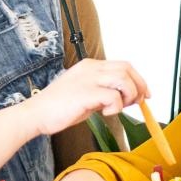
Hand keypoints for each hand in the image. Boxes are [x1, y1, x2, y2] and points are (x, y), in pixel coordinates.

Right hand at [19, 59, 147, 136]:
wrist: (35, 115)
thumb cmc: (58, 108)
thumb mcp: (85, 94)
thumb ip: (103, 92)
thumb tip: (124, 98)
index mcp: (90, 66)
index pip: (123, 65)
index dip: (138, 79)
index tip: (145, 94)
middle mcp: (90, 68)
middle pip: (127, 69)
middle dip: (138, 86)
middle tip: (138, 103)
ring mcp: (88, 79)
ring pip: (123, 79)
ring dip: (128, 95)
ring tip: (119, 108)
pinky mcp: (85, 93)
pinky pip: (113, 96)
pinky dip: (116, 106)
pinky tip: (105, 113)